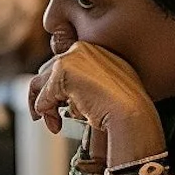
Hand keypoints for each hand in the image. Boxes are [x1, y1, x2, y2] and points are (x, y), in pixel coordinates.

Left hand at [29, 42, 161, 165]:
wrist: (132, 112)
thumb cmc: (127, 108)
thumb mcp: (109, 90)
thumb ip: (88, 85)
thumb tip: (68, 99)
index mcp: (95, 50)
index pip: (66, 65)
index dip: (61, 88)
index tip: (61, 105)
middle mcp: (82, 49)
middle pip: (50, 71)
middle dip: (47, 95)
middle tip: (50, 117)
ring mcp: (71, 58)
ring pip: (41, 82)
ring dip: (44, 106)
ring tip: (53, 124)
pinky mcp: (61, 72)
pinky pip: (43, 97)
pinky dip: (47, 113)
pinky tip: (56, 125)